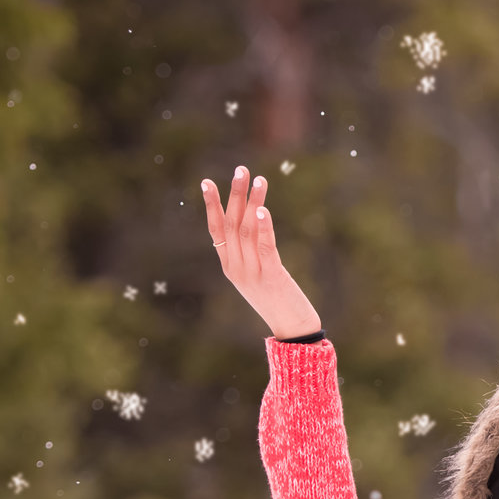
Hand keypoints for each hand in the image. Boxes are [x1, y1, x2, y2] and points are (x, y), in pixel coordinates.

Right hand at [201, 167, 324, 340]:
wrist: (292, 328)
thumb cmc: (278, 299)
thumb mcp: (256, 275)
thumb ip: (249, 253)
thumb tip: (251, 222)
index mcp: (229, 266)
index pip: (215, 230)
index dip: (211, 205)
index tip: (207, 181)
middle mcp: (236, 267)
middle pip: (231, 224)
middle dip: (235, 195)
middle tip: (241, 170)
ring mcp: (252, 273)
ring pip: (247, 230)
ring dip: (252, 202)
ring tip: (258, 180)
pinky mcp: (271, 276)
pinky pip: (264, 246)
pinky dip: (263, 226)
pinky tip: (262, 209)